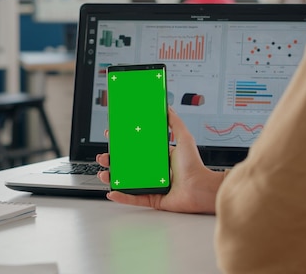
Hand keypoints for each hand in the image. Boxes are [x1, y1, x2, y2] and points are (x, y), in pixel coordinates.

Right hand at [96, 107, 223, 213]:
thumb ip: (175, 123)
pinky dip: (122, 196)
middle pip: (127, 164)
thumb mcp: (184, 138)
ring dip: (113, 177)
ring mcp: (152, 184)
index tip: (112, 136)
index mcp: (159, 157)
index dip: (123, 144)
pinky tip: (112, 192)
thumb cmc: (195, 166)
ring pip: (127, 181)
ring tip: (105, 173)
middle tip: (104, 156)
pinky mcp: (153, 198)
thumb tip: (168, 109)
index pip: (136, 148)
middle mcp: (154, 171)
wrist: (201, 188)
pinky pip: (133, 198)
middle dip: (113, 160)